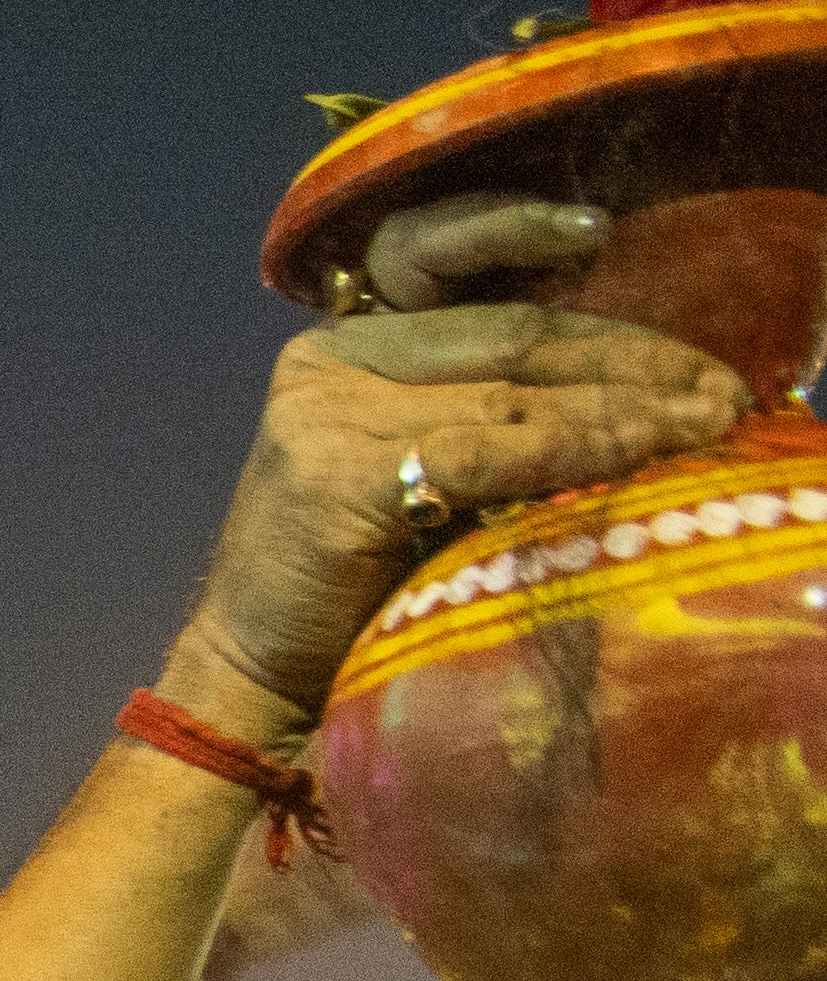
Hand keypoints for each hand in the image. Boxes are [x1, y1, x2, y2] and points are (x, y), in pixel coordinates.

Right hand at [157, 277, 741, 740]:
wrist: (254, 674)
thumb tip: (648, 392)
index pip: (497, 307)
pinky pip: (490, 450)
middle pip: (516, 340)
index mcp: (346, 346)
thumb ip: (494, 418)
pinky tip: (647, 450)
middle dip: (636, 363)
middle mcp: (327, 361)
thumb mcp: (424, 474)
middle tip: (726, 395)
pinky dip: (578, 447)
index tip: (686, 340)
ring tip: (710, 422)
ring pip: (514, 392)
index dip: (602, 316)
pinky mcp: (335, 474)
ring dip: (628, 407)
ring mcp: (325, 413)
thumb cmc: (355, 586)